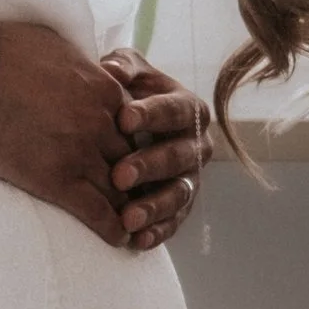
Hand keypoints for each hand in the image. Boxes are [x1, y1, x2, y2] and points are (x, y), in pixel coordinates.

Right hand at [0, 17, 144, 248]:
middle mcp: (102, 122)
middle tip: (142, 196)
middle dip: (138, 179)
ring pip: (120, 189)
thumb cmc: (5, 49)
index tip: (134, 158)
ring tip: (136, 224)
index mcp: (106, 90)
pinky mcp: (56, 179)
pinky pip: (96, 211)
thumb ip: (83, 65)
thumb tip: (87, 68)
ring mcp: (81, 152)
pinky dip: (112, 228)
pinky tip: (120, 240)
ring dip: (130, 209)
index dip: (135, 145)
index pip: (136, 126)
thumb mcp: (61, 45)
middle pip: (134, 160)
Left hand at [101, 49, 212, 251]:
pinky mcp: (181, 206)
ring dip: (154, 207)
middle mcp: (196, 144)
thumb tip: (111, 70)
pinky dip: (157, 232)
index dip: (151, 113)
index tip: (123, 118)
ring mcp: (191, 178)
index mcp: (187, 108)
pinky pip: (174, 222)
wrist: (129, 124)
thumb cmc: (126, 94)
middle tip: (120, 175)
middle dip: (149, 166)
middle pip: (177, 156)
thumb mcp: (127, 73)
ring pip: (179, 194)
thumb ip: (123, 67)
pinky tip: (137, 241)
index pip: (175, 109)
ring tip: (128, 218)